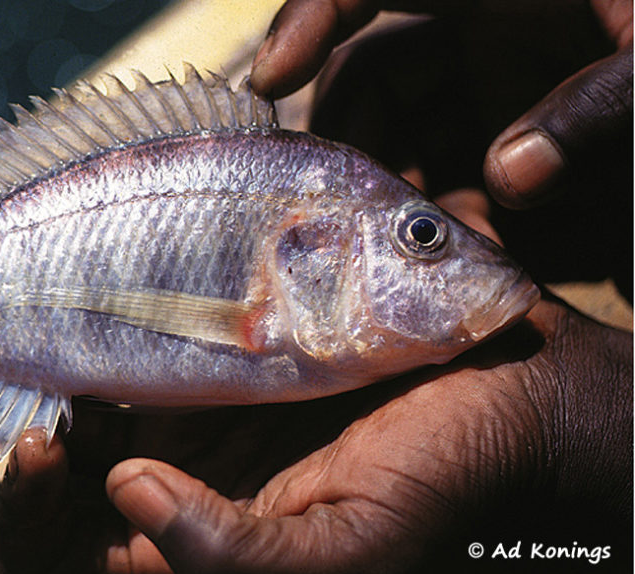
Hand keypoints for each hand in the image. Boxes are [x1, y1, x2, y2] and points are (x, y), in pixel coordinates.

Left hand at [0, 289, 631, 573]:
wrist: (496, 395)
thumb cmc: (432, 486)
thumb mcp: (346, 550)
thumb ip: (235, 555)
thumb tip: (130, 490)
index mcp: (210, 559)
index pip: (88, 562)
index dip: (40, 520)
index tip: (48, 448)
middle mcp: (191, 505)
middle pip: (72, 511)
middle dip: (37, 475)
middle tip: (43, 419)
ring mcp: (199, 442)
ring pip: (94, 442)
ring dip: (64, 406)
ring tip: (61, 365)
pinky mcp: (219, 382)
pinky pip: (137, 380)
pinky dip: (107, 359)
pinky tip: (102, 329)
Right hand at [249, 0, 631, 209]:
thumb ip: (598, 107)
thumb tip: (509, 173)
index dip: (313, 13)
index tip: (271, 76)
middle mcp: (489, 40)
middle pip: (376, 76)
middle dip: (352, 139)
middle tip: (345, 210)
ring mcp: (496, 98)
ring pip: (404, 141)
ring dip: (393, 195)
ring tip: (412, 247)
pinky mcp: (511, 154)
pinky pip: (445, 182)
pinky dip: (440, 220)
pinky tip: (461, 252)